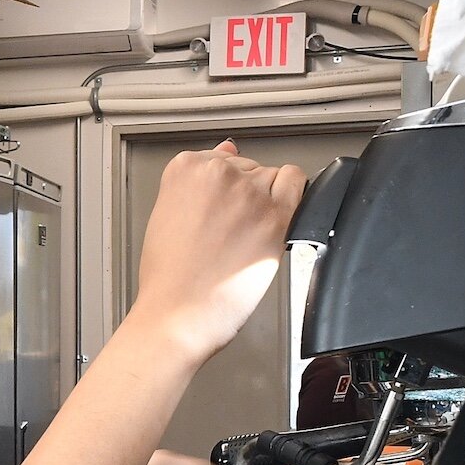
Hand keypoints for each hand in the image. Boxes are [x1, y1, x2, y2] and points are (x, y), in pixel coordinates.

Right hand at [131, 140, 305, 362]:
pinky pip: (297, 185)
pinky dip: (292, 199)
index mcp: (185, 168)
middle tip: (229, 232)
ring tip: (245, 237)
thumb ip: (198, 182)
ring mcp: (249, 192)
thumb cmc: (168, 279)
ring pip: (273, 179)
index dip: (222, 191)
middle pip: (248, 169)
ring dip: (266, 202)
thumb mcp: (168, 216)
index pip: (221, 160)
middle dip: (244, 196)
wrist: (177, 314)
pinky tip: (273, 223)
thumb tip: (228, 151)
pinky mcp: (275, 216)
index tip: (217, 211)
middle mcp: (219, 172)